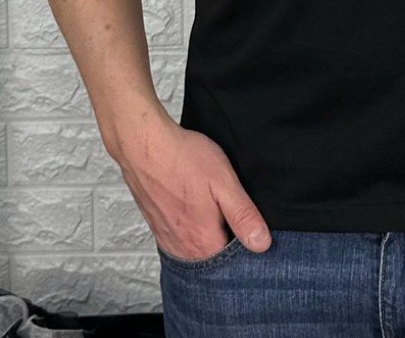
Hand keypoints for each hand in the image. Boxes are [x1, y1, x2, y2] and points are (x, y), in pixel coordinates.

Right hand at [109, 106, 272, 260]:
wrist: (143, 144)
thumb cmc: (182, 159)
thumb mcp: (224, 183)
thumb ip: (243, 216)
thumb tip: (262, 244)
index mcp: (203, 242)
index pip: (234, 261)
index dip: (246, 242)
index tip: (249, 222)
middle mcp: (182, 248)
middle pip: (214, 258)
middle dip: (228, 239)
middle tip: (230, 210)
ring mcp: (167, 238)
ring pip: (197, 249)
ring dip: (209, 233)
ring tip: (213, 207)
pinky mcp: (157, 226)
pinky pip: (181, 238)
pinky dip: (192, 228)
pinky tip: (196, 207)